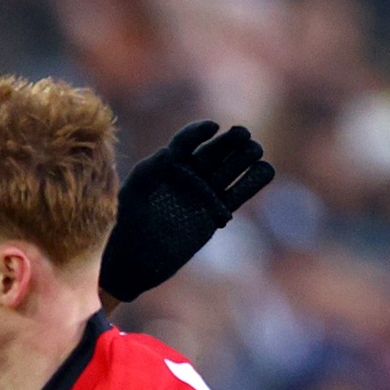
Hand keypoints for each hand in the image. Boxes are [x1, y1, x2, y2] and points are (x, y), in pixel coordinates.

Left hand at [102, 122, 274, 304]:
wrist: (131, 262)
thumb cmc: (123, 227)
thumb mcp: (131, 195)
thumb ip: (149, 172)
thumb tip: (167, 154)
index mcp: (166, 166)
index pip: (186, 143)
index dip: (199, 133)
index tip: (213, 127)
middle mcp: (187, 177)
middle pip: (213, 153)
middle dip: (229, 143)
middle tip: (243, 136)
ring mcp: (202, 195)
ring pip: (228, 171)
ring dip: (244, 159)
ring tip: (256, 152)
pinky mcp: (213, 215)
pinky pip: (236, 195)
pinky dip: (251, 183)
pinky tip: (266, 170)